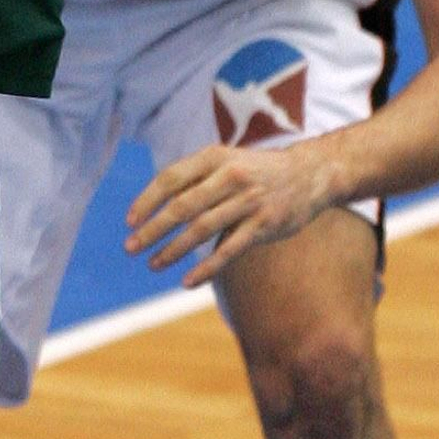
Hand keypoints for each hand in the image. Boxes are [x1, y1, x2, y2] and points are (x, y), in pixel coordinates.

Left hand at [126, 136, 337, 288]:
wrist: (309, 174)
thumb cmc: (257, 170)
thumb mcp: (226, 160)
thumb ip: (196, 178)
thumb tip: (157, 203)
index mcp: (214, 156)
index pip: (171, 178)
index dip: (147, 199)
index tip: (130, 220)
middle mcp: (229, 176)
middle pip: (182, 206)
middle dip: (153, 229)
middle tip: (130, 247)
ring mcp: (247, 201)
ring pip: (202, 230)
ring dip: (173, 250)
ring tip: (153, 264)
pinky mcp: (263, 225)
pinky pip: (229, 250)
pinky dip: (206, 268)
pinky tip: (187, 282)